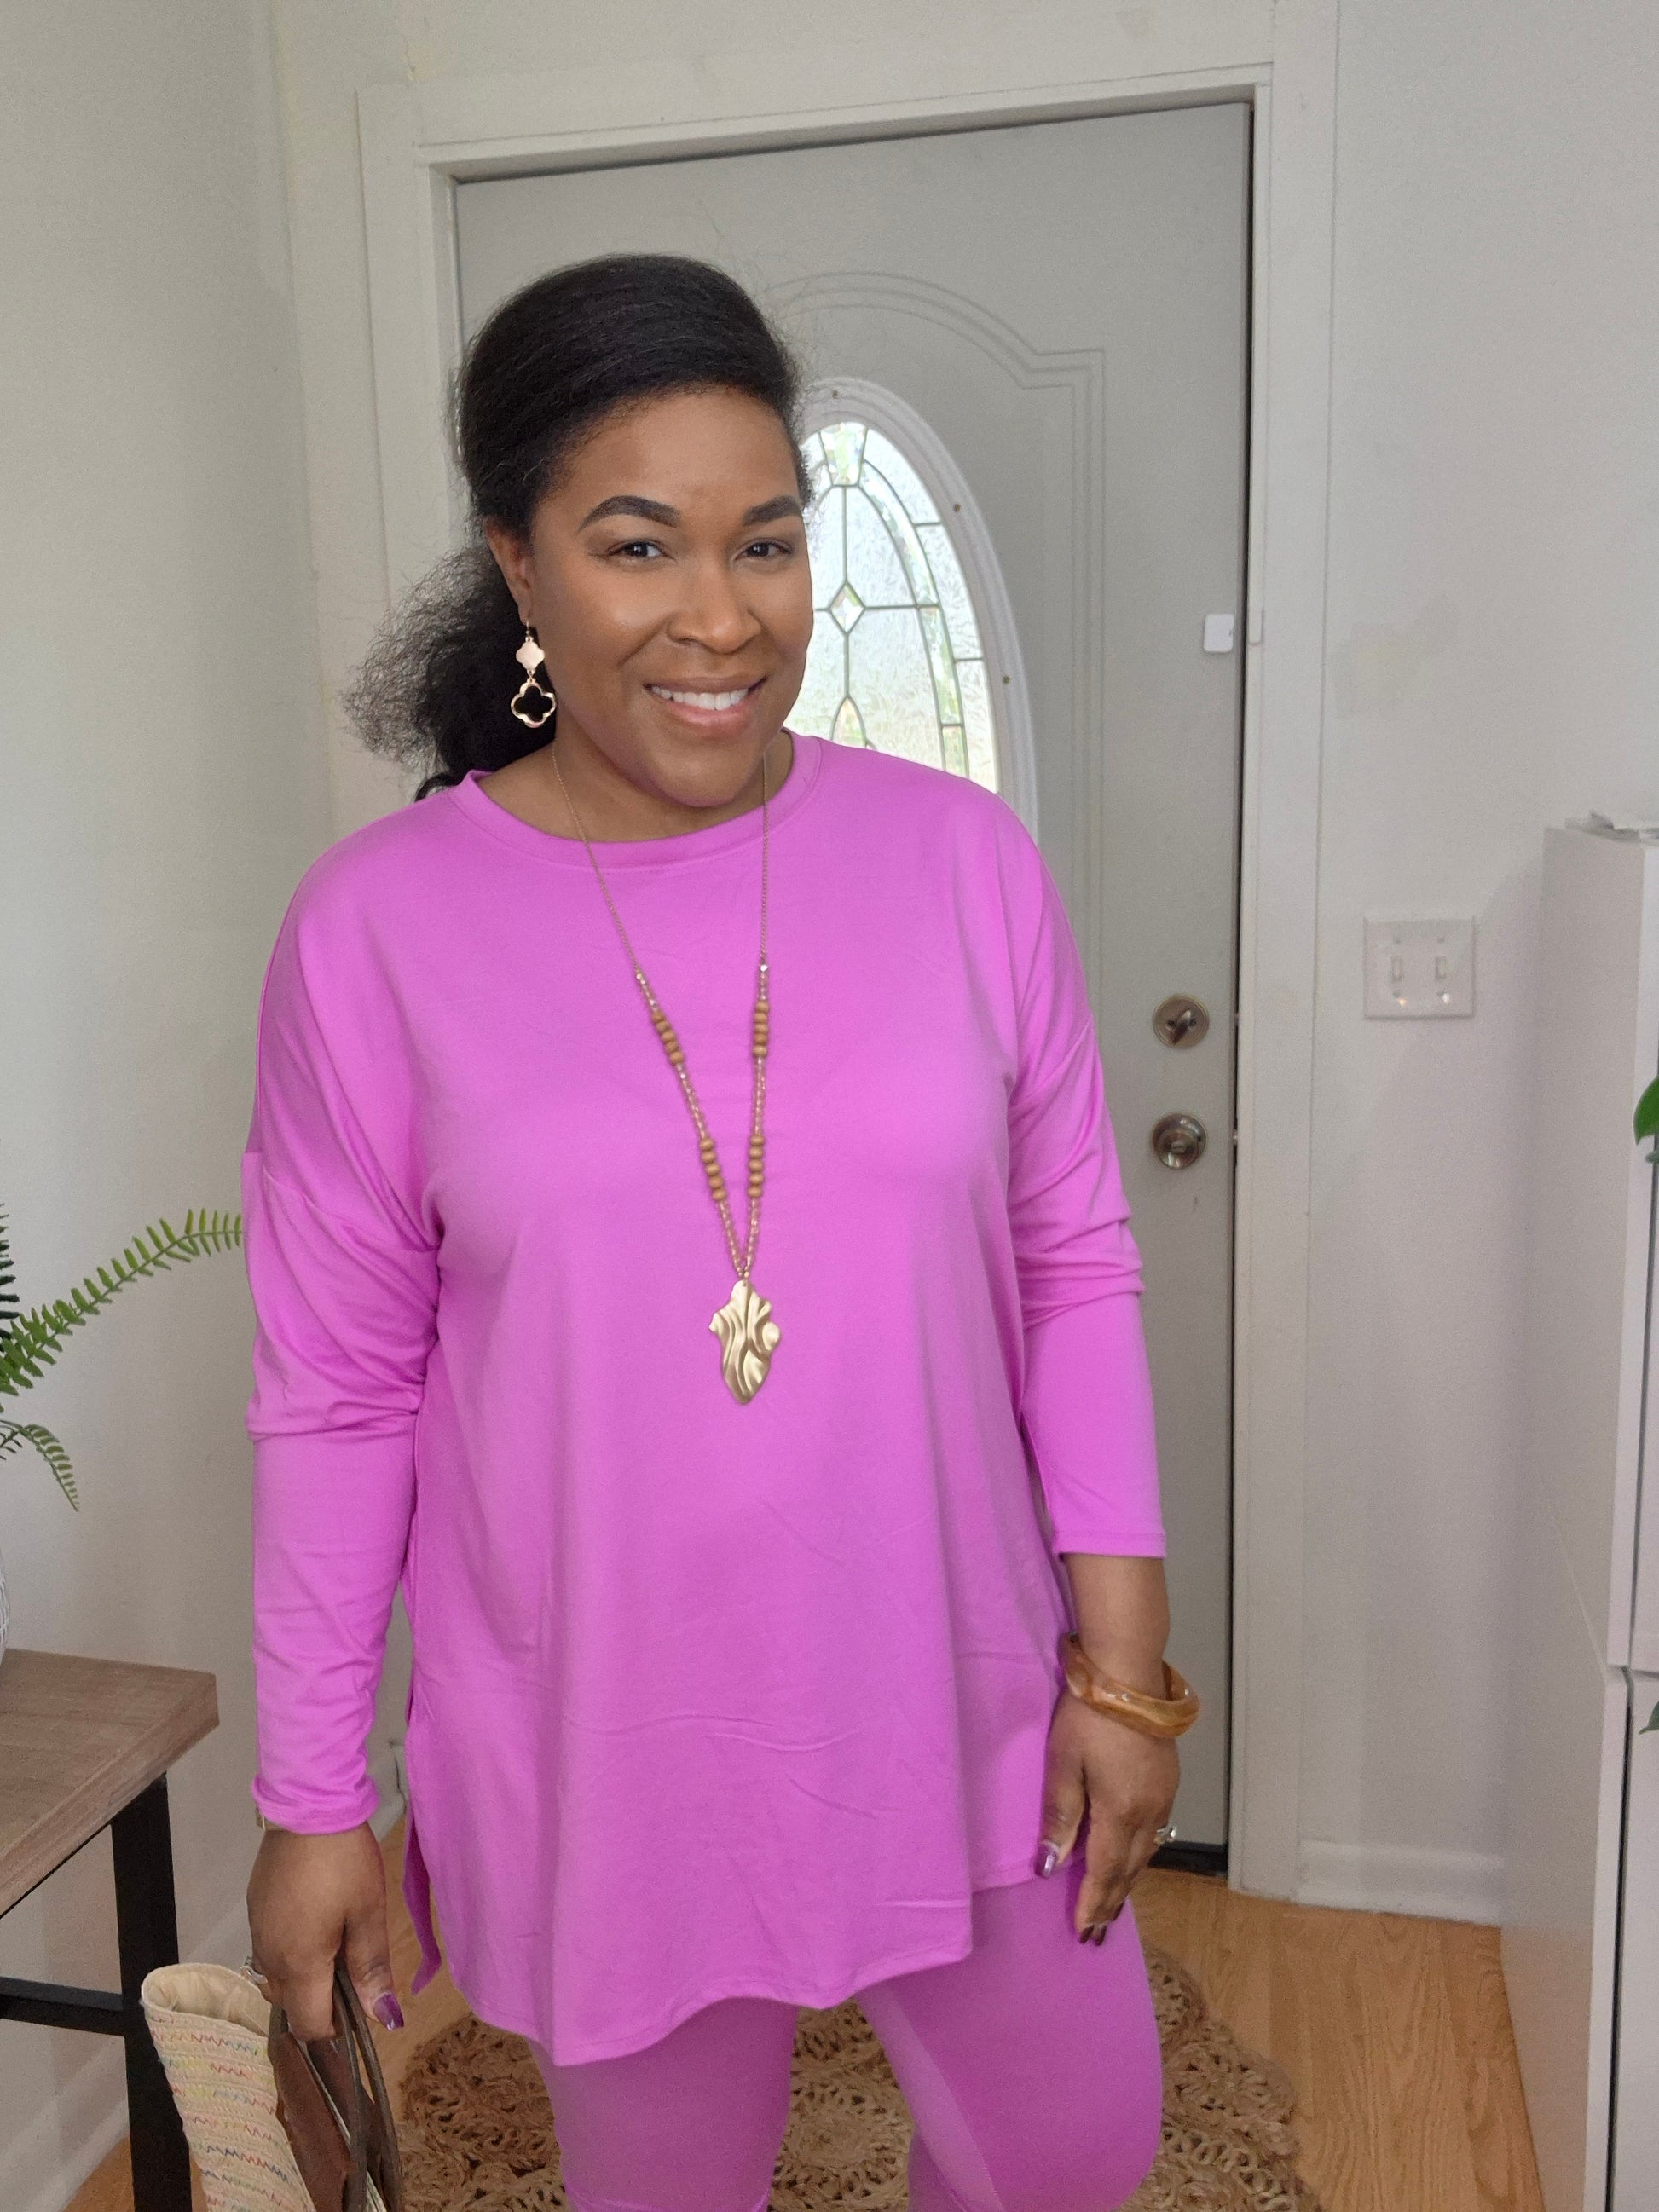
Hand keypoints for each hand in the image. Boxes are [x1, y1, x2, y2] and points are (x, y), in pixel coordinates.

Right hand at [246, 1822, 401, 2039]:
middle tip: (353, 1965)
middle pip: (290, 2005)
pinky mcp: (254, 1911)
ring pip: (277, 1979)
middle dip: (321, 2001)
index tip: (359, 2003)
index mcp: (298, 1965)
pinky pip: (270, 1951)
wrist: (306, 1808)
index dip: (336, 2028)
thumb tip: (384, 2018)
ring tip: (336, 1942)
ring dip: (305, 1977)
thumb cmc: (343, 1862)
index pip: (308, 2025)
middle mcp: (269, 1958)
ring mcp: (257, 1933)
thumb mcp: (368, 1913)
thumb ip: (372, 1969)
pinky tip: (315, 1922)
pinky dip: (291, 1952)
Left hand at [1036, 1692, 1178, 1938]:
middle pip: (1129, 1869)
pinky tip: (1131, 1858)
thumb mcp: (1063, 1763)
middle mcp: (1148, 1812)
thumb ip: (1060, 1816)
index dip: (1093, 1903)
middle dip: (1112, 1901)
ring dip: (1128, 1881)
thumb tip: (1051, 1866)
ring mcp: (1163, 1797)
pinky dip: (1140, 1855)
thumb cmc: (1088, 1716)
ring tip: (1113, 1904)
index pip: (1104, 1870)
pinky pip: (1154, 1833)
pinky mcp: (1168, 1781)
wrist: (1128, 1673)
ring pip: (1145, 1853)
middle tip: (1098, 1932)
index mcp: (1120, 1811)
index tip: (1084, 1931)